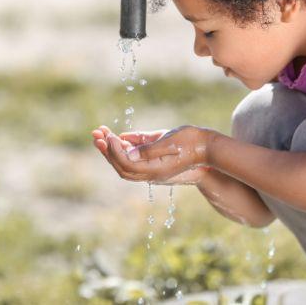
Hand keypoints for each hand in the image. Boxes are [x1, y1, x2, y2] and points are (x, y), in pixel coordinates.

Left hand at [91, 125, 209, 183]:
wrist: (210, 149)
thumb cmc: (192, 142)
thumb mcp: (170, 142)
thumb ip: (148, 149)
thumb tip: (127, 153)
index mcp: (155, 170)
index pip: (127, 164)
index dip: (114, 151)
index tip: (109, 136)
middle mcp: (152, 173)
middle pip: (122, 166)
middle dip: (107, 150)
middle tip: (96, 134)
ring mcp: (153, 169)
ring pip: (126, 163)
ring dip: (111, 149)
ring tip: (100, 133)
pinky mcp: (155, 162)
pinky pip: (134, 159)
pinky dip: (123, 148)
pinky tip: (117, 137)